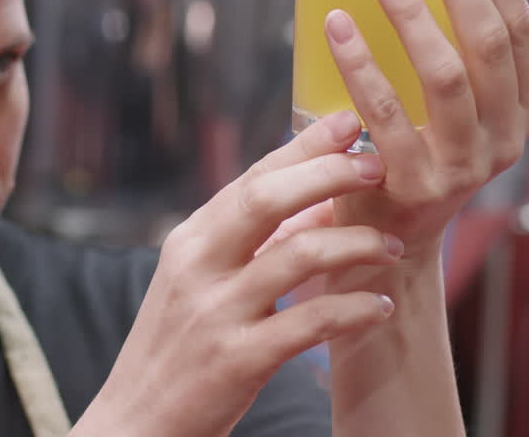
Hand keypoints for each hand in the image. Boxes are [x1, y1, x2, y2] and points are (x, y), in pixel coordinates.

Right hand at [76, 113, 399, 436]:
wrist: (136, 422)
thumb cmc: (177, 348)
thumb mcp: (200, 282)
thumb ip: (252, 242)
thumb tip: (317, 203)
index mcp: (191, 240)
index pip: (252, 177)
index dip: (303, 147)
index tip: (346, 122)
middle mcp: (199, 266)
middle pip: (268, 199)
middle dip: (329, 175)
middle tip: (378, 166)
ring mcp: (216, 312)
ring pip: (297, 255)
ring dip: (355, 244)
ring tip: (391, 247)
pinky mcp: (237, 360)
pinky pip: (309, 323)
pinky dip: (353, 310)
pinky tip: (380, 308)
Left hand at [325, 0, 528, 261]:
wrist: (383, 245)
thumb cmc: (406, 156)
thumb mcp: (445, 112)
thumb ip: (448, 58)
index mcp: (521, 113)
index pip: (519, 32)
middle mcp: (505, 140)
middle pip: (489, 44)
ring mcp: (465, 166)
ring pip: (446, 75)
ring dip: (412, 14)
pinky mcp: (417, 186)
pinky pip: (384, 113)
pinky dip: (360, 63)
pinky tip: (338, 25)